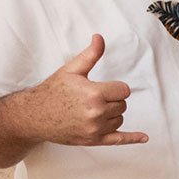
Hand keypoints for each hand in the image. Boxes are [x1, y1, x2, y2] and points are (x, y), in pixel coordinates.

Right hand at [26, 34, 147, 146]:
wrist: (35, 115)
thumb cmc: (53, 91)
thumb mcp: (71, 70)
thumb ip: (90, 55)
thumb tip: (100, 38)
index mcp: (94, 94)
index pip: (124, 90)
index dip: (114, 88)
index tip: (102, 87)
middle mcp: (96, 114)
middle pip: (122, 105)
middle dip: (112, 100)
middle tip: (92, 98)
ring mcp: (95, 129)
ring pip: (119, 119)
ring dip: (111, 114)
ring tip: (91, 110)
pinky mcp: (93, 140)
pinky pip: (119, 140)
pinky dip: (132, 138)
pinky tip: (144, 137)